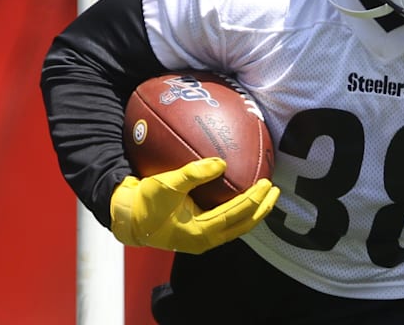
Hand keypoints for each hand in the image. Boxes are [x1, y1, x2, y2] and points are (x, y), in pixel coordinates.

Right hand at [110, 157, 279, 253]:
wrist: (128, 220)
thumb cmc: (145, 202)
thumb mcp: (166, 184)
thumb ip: (193, 174)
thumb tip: (221, 162)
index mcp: (199, 232)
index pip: (236, 214)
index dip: (254, 199)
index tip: (268, 183)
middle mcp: (206, 240)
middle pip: (244, 224)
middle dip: (262, 208)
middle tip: (276, 189)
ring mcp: (204, 239)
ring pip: (238, 226)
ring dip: (254, 211)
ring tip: (267, 194)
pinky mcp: (200, 234)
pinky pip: (228, 223)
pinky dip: (240, 211)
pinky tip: (245, 197)